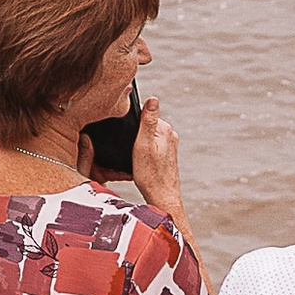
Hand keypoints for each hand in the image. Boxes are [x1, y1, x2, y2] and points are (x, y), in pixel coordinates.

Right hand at [133, 104, 185, 224]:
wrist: (162, 197)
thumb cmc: (150, 174)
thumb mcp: (143, 144)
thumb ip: (148, 121)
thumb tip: (153, 98)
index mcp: (164, 129)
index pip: (145, 114)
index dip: (131, 122)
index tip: (124, 133)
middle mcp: (170, 135)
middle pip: (146, 125)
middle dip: (135, 132)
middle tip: (127, 147)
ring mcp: (169, 146)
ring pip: (148, 137)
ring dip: (138, 143)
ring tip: (132, 155)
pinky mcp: (167, 155)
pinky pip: (151, 146)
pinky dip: (143, 151)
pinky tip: (139, 161)